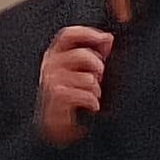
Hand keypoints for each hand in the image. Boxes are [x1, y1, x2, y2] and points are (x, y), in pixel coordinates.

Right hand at [36, 25, 113, 146]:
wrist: (55, 126)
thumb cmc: (70, 95)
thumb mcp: (82, 71)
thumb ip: (95, 53)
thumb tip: (109, 39)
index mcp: (55, 55)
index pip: (68, 34)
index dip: (88, 33)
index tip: (106, 39)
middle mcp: (50, 65)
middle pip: (82, 55)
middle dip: (97, 66)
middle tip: (99, 77)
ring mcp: (51, 82)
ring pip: (87, 78)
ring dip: (96, 89)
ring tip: (94, 95)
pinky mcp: (57, 98)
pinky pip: (84, 95)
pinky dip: (92, 101)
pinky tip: (92, 106)